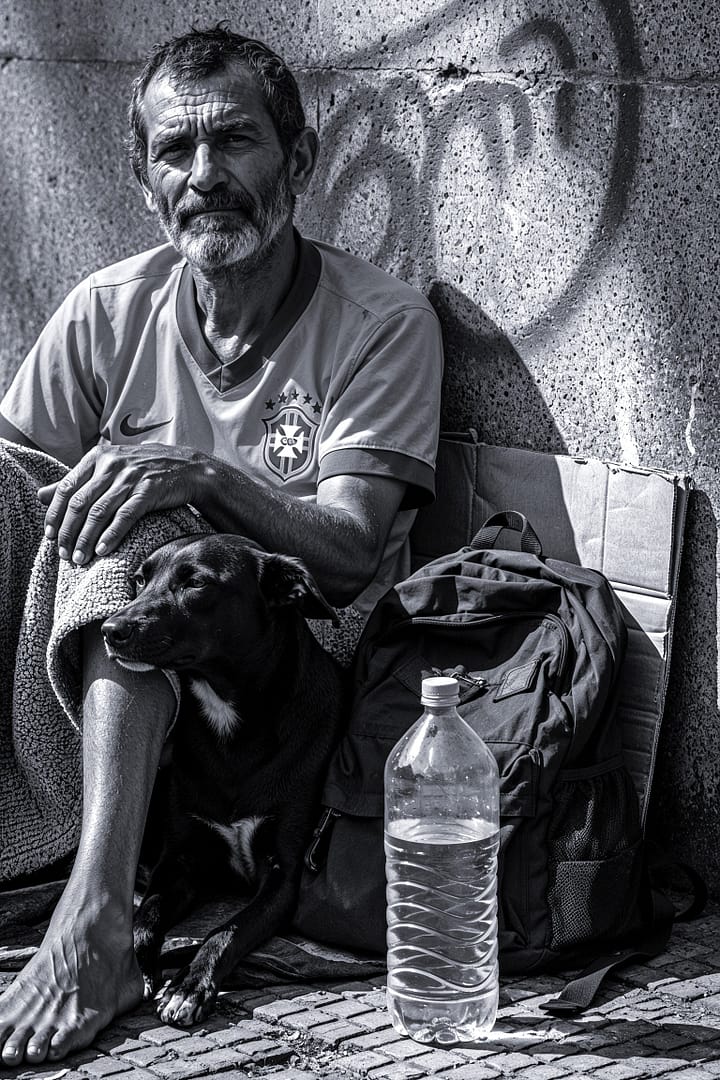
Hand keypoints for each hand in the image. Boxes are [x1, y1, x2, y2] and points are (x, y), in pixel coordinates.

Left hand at [38, 443, 208, 563]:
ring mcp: (131, 476)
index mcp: (98, 457)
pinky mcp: (149, 489)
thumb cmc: (145, 470)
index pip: (67, 488)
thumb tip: (41, 495)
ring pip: (100, 511)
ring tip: (80, 559)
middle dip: (69, 532)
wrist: (188, 469)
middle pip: (80, 503)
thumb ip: (76, 482)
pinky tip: (103, 550)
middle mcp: (112, 464)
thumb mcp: (109, 469)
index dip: (55, 514)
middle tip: (64, 554)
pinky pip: (125, 516)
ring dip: (87, 539)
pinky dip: (111, 535)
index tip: (50, 536)